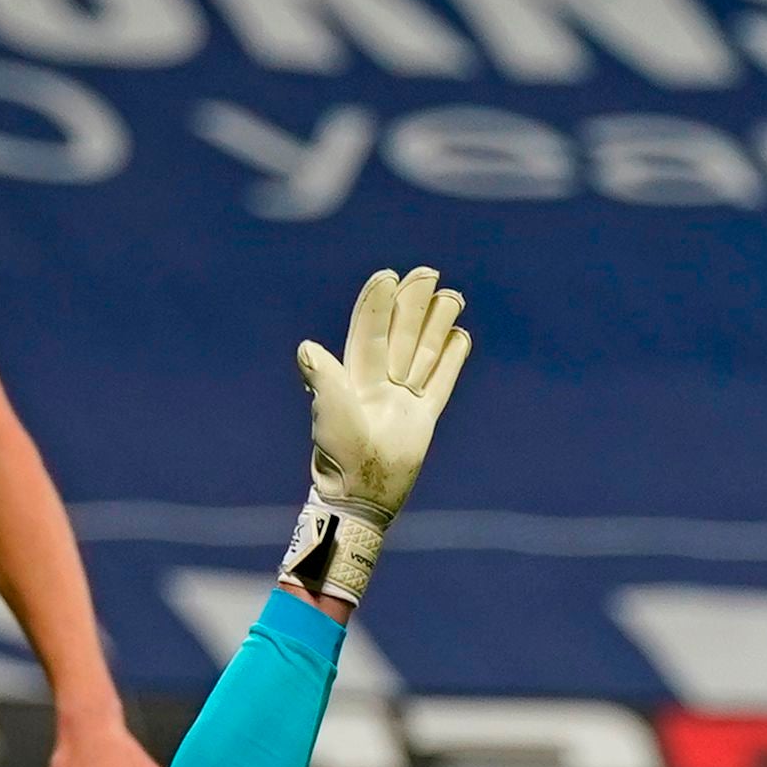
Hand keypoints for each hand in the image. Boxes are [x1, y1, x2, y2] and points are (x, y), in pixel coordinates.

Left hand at [301, 266, 470, 522]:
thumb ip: (324, 379)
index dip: (378, 304)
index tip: (388, 276)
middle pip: (400, 334)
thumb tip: (306, 348)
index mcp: (355, 376)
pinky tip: (461, 336)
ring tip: (452, 296)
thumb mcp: (329, 414)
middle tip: (427, 272)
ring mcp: (403, 399)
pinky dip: (452, 360)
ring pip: (424, 352)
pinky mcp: (422, 417)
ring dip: (437, 323)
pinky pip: (441, 382)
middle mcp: (379, 382)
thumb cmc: (341, 454)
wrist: (362, 494)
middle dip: (413, 303)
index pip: (369, 331)